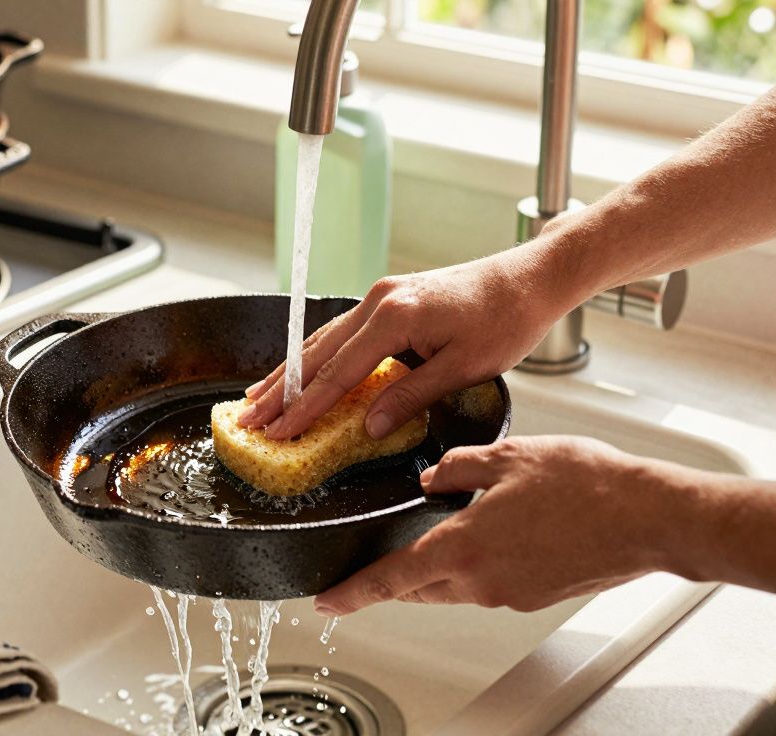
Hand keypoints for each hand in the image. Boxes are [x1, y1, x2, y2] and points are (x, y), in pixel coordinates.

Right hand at [239, 248, 579, 440]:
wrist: (529, 278)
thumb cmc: (506, 320)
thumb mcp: (462, 368)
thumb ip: (410, 397)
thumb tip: (367, 427)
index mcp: (395, 317)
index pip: (336, 373)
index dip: (303, 408)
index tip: (277, 433)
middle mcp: (378, 301)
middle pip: (316, 354)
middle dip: (279, 391)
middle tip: (247, 421)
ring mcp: (380, 295)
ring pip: (321, 341)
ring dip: (287, 373)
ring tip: (256, 400)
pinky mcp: (387, 298)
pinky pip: (339, 332)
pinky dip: (313, 356)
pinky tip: (297, 372)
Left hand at [313, 436, 695, 615]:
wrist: (650, 518)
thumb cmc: (588, 486)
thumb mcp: (508, 456)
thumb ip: (458, 467)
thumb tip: (432, 478)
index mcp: (464, 548)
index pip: (391, 579)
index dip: (352, 593)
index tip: (327, 601)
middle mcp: (481, 582)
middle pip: (418, 589)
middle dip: (395, 578)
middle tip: (377, 563)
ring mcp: (510, 596)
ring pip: (454, 588)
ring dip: (440, 567)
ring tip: (450, 529)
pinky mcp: (535, 598)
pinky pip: (489, 585)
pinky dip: (478, 565)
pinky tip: (497, 533)